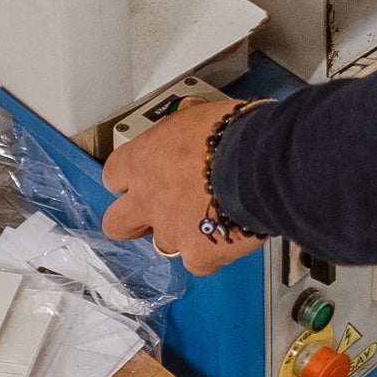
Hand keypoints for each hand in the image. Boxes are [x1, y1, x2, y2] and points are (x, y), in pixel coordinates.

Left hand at [102, 97, 263, 276]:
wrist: (262, 162)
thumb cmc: (235, 132)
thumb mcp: (200, 114)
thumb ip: (184, 131)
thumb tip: (193, 122)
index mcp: (143, 160)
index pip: (114, 175)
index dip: (129, 179)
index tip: (142, 177)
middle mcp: (148, 199)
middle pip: (117, 224)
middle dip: (135, 221)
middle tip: (160, 211)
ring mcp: (170, 230)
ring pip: (162, 245)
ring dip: (180, 234)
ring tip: (208, 221)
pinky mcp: (198, 253)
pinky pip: (199, 262)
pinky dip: (211, 253)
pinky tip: (229, 237)